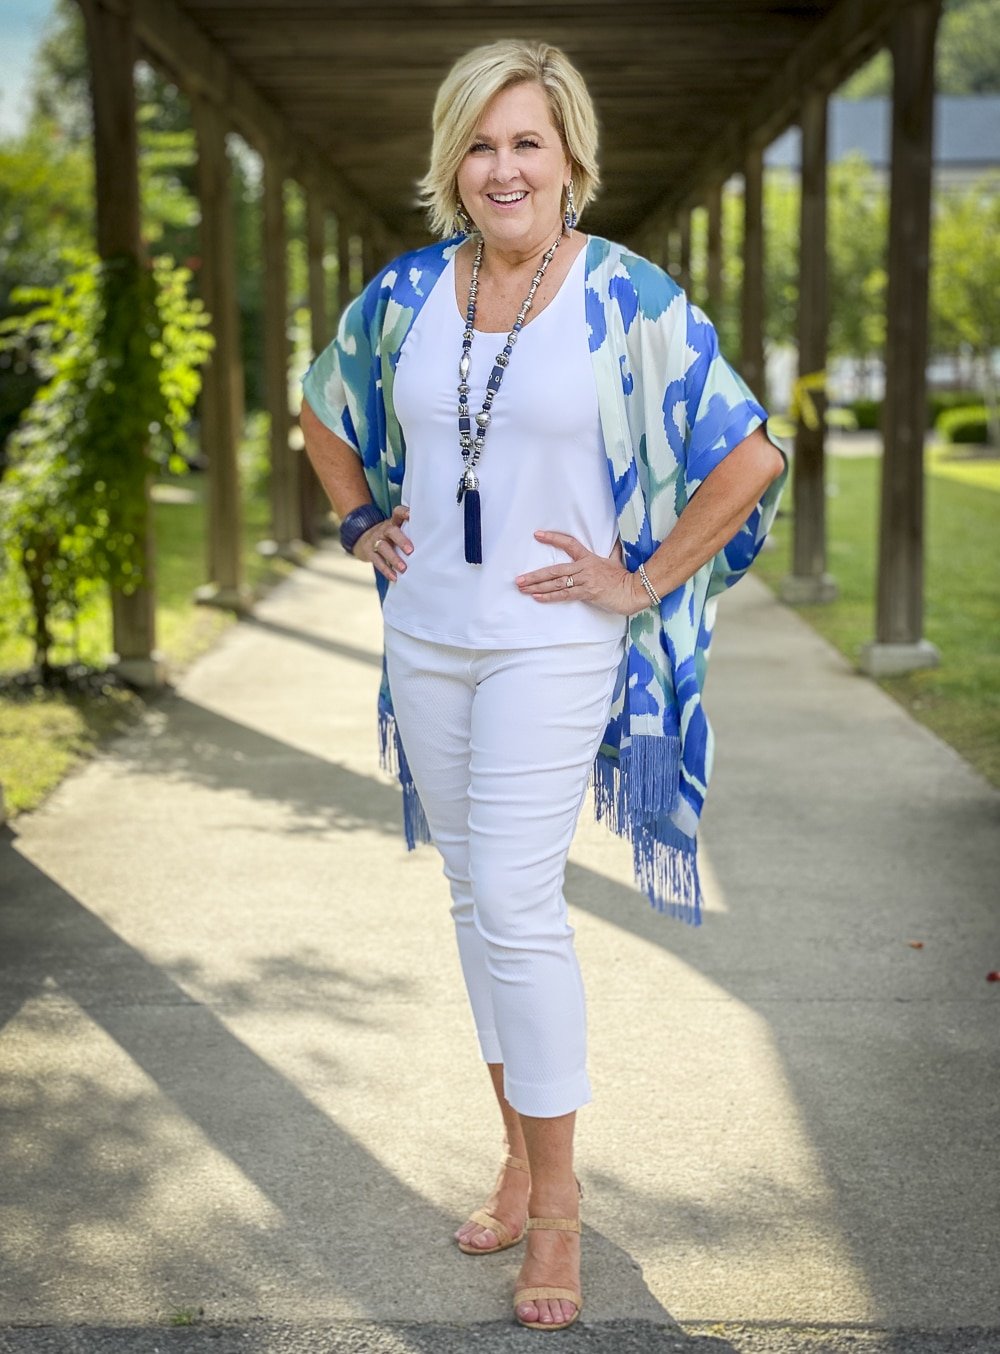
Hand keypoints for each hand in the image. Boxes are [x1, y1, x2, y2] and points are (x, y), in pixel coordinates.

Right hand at [355, 504, 411, 581]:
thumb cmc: (391, 537)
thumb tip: (436, 542)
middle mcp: (384, 529)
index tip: (411, 514)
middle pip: (391, 531)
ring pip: (383, 547)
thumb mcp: (398, 529)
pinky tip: (394, 577)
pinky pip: (377, 561)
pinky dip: (386, 570)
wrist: (364, 540)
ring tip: (403, 568)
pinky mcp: (369, 552)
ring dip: (394, 558)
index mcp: (393, 522)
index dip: (404, 512)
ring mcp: (375, 540)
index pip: (398, 512)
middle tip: (410, 551)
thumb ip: (411, 532)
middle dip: (401, 540)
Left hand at [515, 531, 644, 615]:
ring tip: (523, 588)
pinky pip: (565, 594)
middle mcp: (584, 568)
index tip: (538, 535)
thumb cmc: (625, 576)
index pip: (569, 543)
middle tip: (519, 579)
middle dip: (535, 575)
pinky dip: (550, 596)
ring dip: (538, 587)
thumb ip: (611, 549)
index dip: (553, 538)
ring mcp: (585, 580)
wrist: (635, 589)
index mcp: (589, 557)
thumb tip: (613, 540)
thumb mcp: (616, 559)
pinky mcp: (587, 593)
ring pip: (557, 583)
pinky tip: (537, 597)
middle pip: (554, 570)